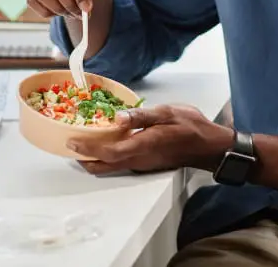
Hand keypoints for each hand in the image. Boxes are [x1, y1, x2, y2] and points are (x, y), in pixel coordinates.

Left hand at [68, 105, 233, 174]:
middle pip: (104, 166)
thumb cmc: (190, 126)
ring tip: (83, 139)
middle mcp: (138, 159)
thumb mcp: (167, 112)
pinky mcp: (144, 162)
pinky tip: (105, 139)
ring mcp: (141, 163)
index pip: (109, 152)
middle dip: (84, 157)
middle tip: (70, 143)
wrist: (207, 145)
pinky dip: (106, 155)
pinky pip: (119, 162)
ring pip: (110, 166)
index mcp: (143, 145)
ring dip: (94, 157)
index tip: (71, 142)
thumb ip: (142, 115)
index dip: (88, 149)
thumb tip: (117, 117)